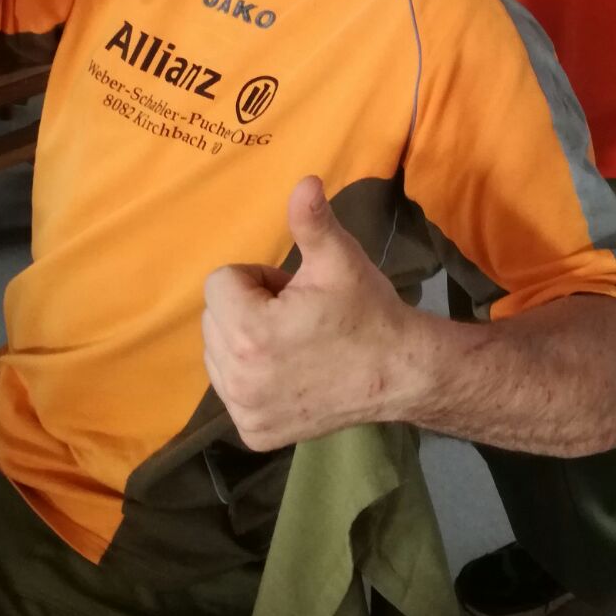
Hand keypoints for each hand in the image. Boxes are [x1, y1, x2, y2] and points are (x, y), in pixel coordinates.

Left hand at [202, 176, 410, 450]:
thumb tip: (304, 181)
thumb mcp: (340, 259)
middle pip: (215, 318)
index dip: (260, 279)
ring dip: (245, 341)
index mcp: (250, 332)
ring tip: (294, 343)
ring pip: (217, 354)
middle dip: (249, 309)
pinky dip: (252, 377)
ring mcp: (244, 411)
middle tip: (298, 316)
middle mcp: (237, 379)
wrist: (400, 373)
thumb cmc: (368, 311)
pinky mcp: (254, 434)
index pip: (220, 283)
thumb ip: (312, 220)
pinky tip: (289, 373)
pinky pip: (231, 389)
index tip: (296, 291)